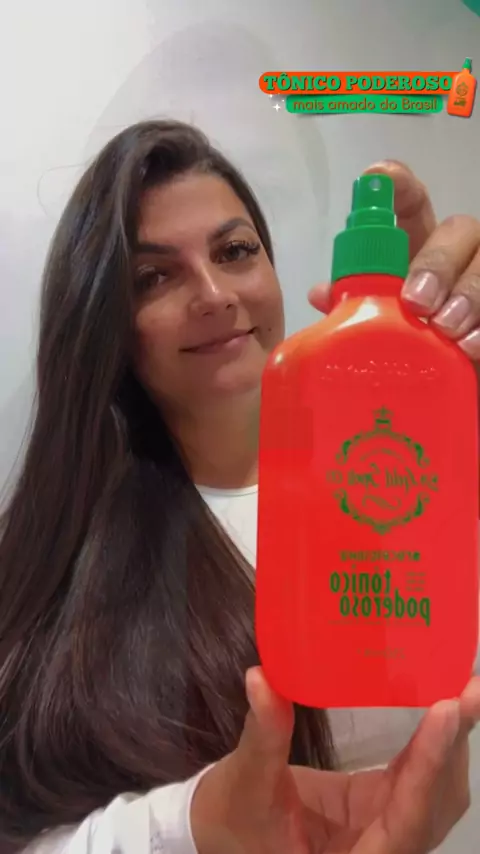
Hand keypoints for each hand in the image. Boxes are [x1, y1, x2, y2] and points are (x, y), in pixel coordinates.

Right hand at [191, 667, 479, 853]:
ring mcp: (388, 828)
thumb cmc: (237, 818)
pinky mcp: (384, 806)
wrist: (231, 833)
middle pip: (435, 804)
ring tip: (463, 687)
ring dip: (453, 742)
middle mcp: (383, 849)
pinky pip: (420, 777)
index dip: (429, 767)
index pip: (405, 819)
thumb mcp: (246, 783)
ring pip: (437, 793)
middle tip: (467, 687)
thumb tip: (261, 677)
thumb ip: (262, 736)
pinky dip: (435, 742)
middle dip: (453, 746)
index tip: (446, 711)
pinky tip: (440, 702)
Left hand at [309, 160, 479, 361]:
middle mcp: (457, 256)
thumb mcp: (379, 334)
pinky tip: (470, 347)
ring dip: (468, 294)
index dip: (397, 185)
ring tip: (446, 330)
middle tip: (416, 302)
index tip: (376, 178)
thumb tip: (320, 293)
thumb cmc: (408, 358)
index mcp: (418, 252)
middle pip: (459, 229)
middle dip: (437, 262)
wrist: (449, 392)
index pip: (411, 205)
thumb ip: (355, 310)